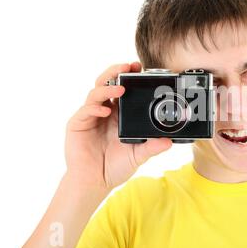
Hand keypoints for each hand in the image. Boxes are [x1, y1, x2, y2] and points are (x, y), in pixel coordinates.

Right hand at [64, 62, 171, 191]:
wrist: (95, 182)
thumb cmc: (115, 167)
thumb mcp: (138, 155)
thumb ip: (152, 147)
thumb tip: (169, 141)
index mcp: (118, 114)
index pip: (123, 88)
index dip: (130, 76)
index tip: (140, 67)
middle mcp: (104, 111)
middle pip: (107, 83)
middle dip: (117, 71)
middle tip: (129, 65)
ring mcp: (90, 116)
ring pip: (96, 92)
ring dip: (107, 87)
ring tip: (120, 89)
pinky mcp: (78, 124)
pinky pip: (85, 111)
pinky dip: (95, 108)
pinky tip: (105, 111)